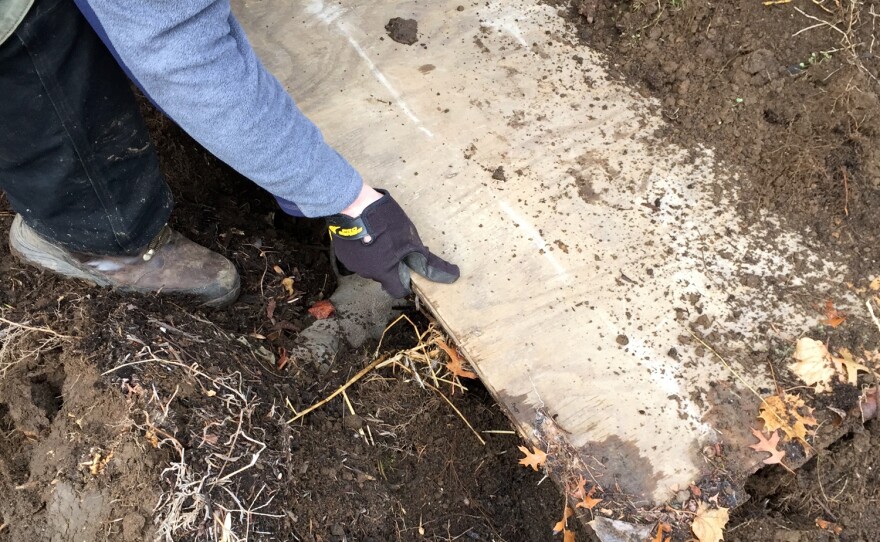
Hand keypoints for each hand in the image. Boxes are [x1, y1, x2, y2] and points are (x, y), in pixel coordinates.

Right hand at [328, 190, 459, 297]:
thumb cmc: (385, 221)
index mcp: (385, 272)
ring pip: (370, 265)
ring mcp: (353, 264)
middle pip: (384, 275)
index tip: (408, 274)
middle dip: (390, 264)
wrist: (355, 206)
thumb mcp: (410, 238)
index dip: (405, 284)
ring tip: (378, 236)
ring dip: (376, 255)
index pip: (397, 291)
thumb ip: (423, 258)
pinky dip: (363, 248)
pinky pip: (358, 256)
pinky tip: (365, 234)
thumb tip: (442, 271)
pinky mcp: (343, 253)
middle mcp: (368, 273)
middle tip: (394, 246)